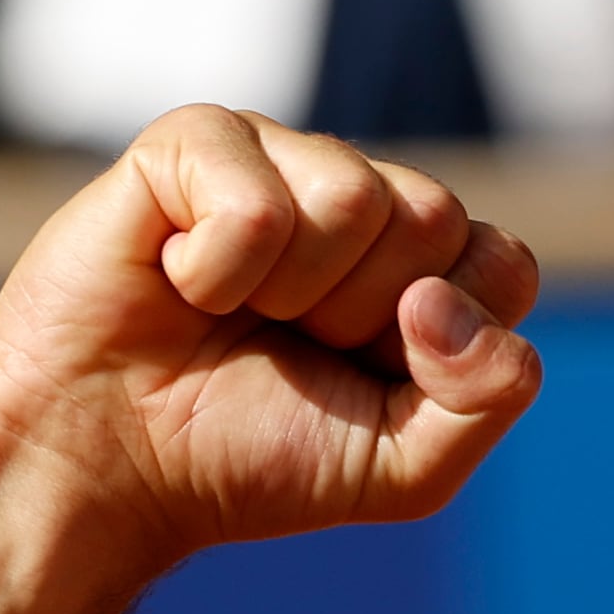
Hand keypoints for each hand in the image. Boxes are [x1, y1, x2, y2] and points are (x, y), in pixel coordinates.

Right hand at [0, 106, 541, 613]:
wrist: (110, 468)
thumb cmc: (254, 458)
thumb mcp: (406, 466)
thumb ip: (488, 396)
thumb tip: (442, 300)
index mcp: (422, 266)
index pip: (503, 264)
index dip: (446, 340)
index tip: (371, 374)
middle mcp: (359, 200)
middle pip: (436, 217)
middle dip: (366, 315)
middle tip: (290, 343)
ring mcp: (277, 160)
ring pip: (356, 196)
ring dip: (293, 291)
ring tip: (233, 313)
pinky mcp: (193, 145)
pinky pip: (257, 203)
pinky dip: (218, 272)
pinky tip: (179, 282)